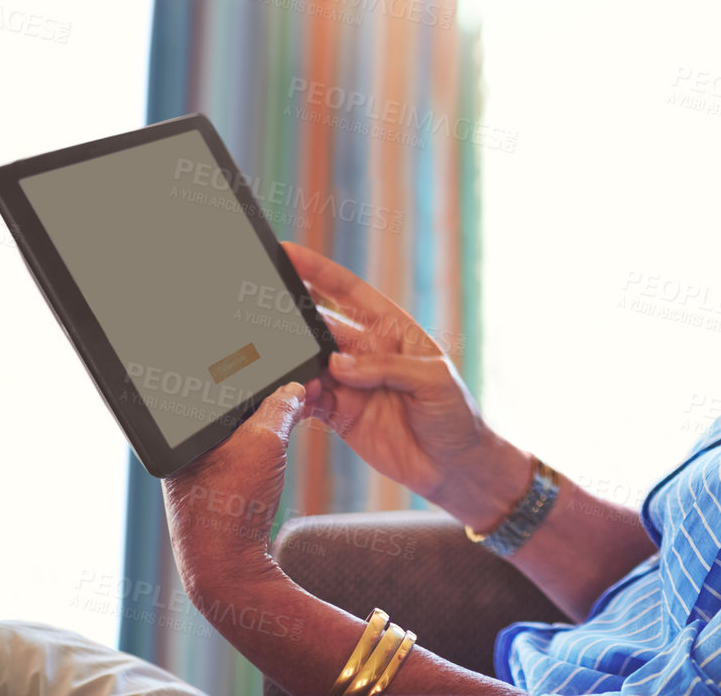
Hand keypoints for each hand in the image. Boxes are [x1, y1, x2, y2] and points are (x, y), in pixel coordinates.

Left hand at [161, 383, 304, 604]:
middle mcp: (180, 452)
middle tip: (290, 393)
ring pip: (234, 434)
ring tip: (288, 420)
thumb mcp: (264, 443)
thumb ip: (280, 408)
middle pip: (225, 411)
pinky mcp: (213, 490)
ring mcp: (196, 473)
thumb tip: (294, 387)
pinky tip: (276, 452)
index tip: (277, 372)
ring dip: (263, 425)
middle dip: (260, 399)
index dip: (246, 376)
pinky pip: (238, 456)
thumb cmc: (230, 506)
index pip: (211, 389)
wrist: (227, 567)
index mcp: (176, 434)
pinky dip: (260, 448)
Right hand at [280, 241, 512, 525]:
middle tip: (265, 311)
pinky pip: (309, 400)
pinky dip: (295, 398)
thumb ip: (387, 367)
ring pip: (309, 364)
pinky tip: (288, 397)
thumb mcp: (434, 379)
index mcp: (393, 330)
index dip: (320, 272)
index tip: (288, 254)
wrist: (454, 465)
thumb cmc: (455, 413)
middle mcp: (367, 352)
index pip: (350, 292)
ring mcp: (350, 383)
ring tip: (275, 361)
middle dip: (293, 317)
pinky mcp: (340, 414)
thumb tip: (339, 363)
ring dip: (292, 363)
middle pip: (322, 326)